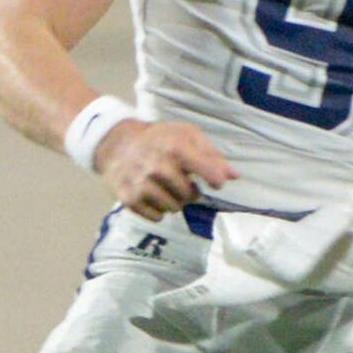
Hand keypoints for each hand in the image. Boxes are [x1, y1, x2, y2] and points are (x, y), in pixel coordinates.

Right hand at [96, 119, 234, 219]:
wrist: (117, 143)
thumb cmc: (159, 139)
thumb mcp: (186, 135)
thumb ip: (212, 155)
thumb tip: (235, 176)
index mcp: (175, 147)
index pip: (210, 174)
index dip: (215, 180)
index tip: (213, 182)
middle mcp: (158, 166)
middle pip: (190, 196)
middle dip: (188, 191)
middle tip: (178, 180)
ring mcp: (142, 183)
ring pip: (174, 208)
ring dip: (173, 201)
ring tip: (164, 187)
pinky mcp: (129, 198)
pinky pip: (157, 217)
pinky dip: (157, 210)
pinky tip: (151, 195)